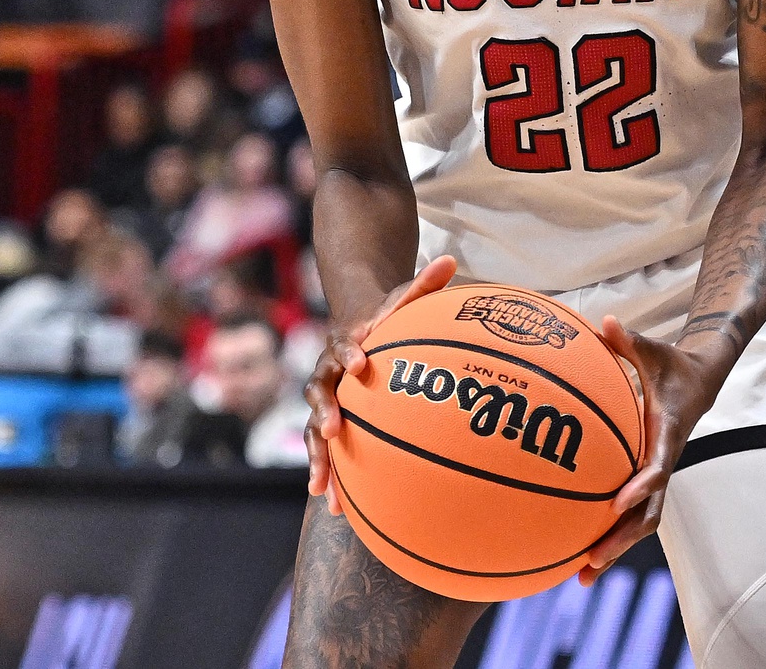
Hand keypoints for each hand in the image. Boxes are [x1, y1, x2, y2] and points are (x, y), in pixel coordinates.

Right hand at [303, 254, 456, 513]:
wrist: (357, 329)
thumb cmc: (389, 318)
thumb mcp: (405, 298)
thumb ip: (425, 282)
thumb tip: (450, 257)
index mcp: (347, 343)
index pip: (345, 345)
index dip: (350, 352)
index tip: (362, 363)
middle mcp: (329, 372)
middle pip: (319, 391)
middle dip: (324, 410)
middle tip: (333, 429)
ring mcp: (326, 400)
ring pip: (314, 429)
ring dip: (318, 455)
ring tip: (322, 487)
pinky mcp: (331, 424)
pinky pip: (326, 452)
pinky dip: (329, 476)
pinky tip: (336, 508)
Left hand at [577, 315, 728, 581]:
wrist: (699, 382)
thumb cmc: (670, 365)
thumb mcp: (653, 350)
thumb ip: (629, 341)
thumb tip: (604, 321)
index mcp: (666, 434)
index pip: (656, 467)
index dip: (638, 487)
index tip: (615, 503)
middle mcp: (664, 462)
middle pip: (648, 512)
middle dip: (621, 538)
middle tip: (592, 558)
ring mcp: (656, 476)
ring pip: (640, 522)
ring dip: (614, 549)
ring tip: (581, 575)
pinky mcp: (647, 481)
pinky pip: (630, 515)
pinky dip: (610, 536)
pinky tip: (576, 555)